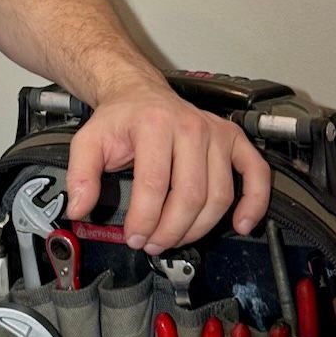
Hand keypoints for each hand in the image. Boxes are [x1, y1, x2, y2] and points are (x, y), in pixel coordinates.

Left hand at [65, 81, 270, 251]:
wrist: (139, 92)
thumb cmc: (121, 119)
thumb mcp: (89, 141)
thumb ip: (80, 175)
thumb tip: (79, 208)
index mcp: (155, 125)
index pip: (154, 186)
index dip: (144, 220)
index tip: (134, 237)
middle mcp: (191, 127)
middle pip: (190, 195)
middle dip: (170, 230)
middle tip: (153, 244)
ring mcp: (216, 133)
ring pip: (219, 195)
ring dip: (199, 227)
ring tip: (177, 238)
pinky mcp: (234, 140)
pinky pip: (256, 174)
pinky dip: (254, 202)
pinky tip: (240, 223)